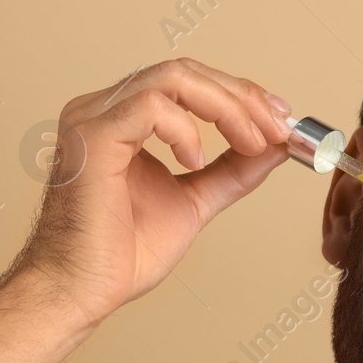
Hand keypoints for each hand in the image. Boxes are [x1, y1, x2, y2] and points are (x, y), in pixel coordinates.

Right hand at [13, 58, 291, 327]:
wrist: (82, 291)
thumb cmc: (119, 255)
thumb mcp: (194, 201)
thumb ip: (231, 172)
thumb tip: (275, 147)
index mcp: (122, 120)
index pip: (188, 83)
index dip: (239, 95)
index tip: (279, 121)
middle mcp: (103, 109)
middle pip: (185, 72)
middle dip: (242, 97)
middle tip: (279, 129)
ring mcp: (93, 118)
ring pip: (172, 77)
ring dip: (226, 106)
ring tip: (252, 141)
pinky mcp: (92, 136)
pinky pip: (151, 105)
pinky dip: (187, 129)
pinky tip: (197, 161)